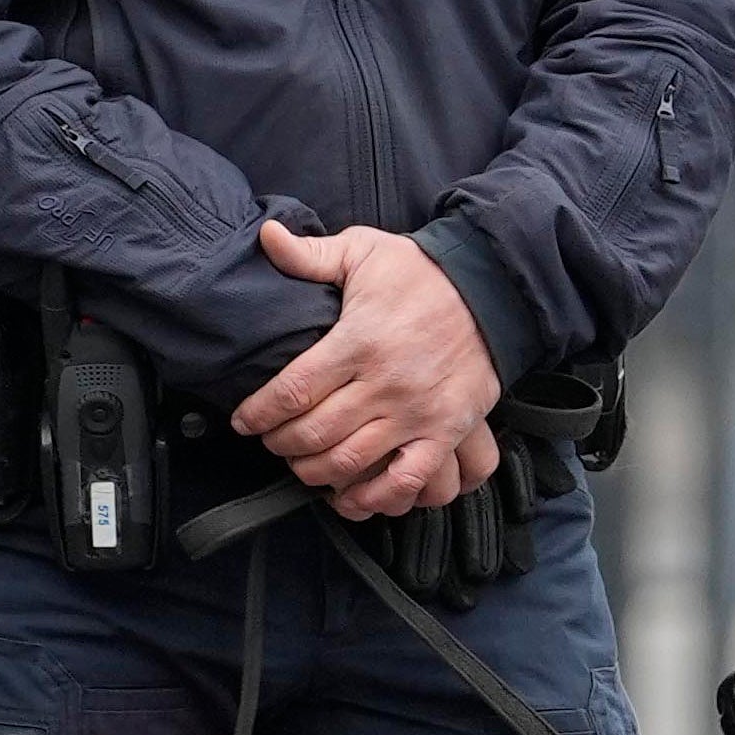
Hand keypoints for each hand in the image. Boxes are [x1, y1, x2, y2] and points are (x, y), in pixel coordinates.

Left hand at [232, 219, 497, 520]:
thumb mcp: (364, 250)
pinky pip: (406, 480)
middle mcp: (386, 382)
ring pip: (351, 461)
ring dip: (315, 471)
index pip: (294, 390)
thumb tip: (265, 236)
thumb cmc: (420, 272)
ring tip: (301, 463)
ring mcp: (418, 412)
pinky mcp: (446, 431)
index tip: (243, 422)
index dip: (260, 413)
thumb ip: (311, 254)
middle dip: (281, 444)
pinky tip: (349, 496)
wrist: (491, 288)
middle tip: (271, 441)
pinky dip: (374, 498)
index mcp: (359, 340)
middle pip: (315, 431)